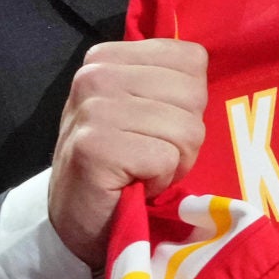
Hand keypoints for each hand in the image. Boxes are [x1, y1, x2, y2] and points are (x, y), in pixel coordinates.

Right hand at [50, 39, 208, 266]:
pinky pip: (167, 158)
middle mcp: (96, 75)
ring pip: (186, 129)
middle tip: (152, 155)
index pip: (191, 59)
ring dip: (174, 162)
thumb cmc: (116, 165)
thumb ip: (166, 83)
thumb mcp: (137, 108)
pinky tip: (134, 184)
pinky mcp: (97, 147)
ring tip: (142, 170)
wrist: (74, 221)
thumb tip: (204, 71)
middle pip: (193, 94)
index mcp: (107, 58)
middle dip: (185, 135)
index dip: (188, 103)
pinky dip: (160, 180)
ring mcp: (94, 110)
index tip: (156, 128)